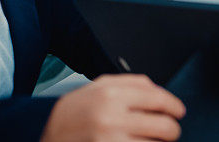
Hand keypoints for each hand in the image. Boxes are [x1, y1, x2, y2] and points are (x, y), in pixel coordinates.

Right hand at [41, 75, 185, 141]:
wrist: (39, 132)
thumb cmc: (74, 110)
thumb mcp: (99, 86)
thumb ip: (133, 83)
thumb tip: (161, 91)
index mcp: (111, 95)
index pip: (159, 99)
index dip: (175, 107)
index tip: (179, 112)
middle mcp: (111, 119)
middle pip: (164, 127)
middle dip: (172, 131)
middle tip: (170, 132)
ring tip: (153, 140)